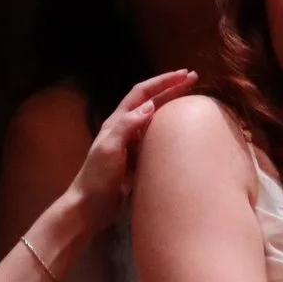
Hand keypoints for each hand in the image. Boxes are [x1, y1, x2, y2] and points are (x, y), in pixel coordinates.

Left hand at [70, 71, 198, 230]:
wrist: (89, 207)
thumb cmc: (96, 177)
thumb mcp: (109, 149)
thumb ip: (126, 126)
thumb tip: (150, 105)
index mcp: (117, 121)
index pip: (142, 93)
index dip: (162, 81)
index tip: (184, 74)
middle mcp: (125, 128)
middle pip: (151, 101)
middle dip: (171, 88)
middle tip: (194, 79)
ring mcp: (132, 145)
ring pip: (155, 119)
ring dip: (172, 106)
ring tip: (192, 100)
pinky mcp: (138, 161)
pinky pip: (157, 140)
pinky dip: (170, 131)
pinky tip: (182, 134)